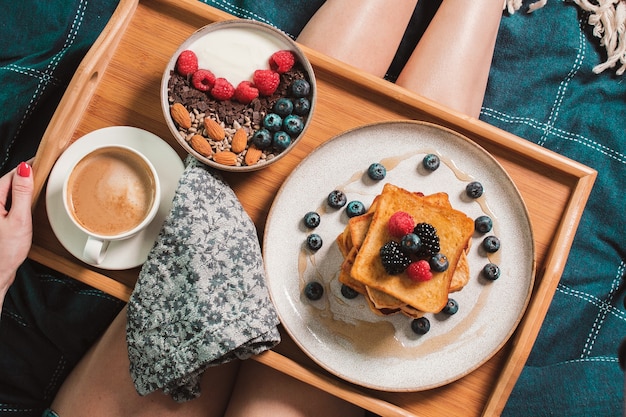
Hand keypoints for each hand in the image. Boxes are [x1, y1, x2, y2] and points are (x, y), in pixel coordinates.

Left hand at [0, 162, 33, 296]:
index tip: (42, 160)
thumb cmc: (5, 252)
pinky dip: (19, 199)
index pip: (11, 175)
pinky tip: (28, 202)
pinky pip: (8, 202)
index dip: (27, 167)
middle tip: (45, 169)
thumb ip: (23, 193)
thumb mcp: (19, 219)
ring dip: (23, 187)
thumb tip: (25, 170)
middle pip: (9, 182)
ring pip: (8, 192)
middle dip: (25, 176)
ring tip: (39, 183)